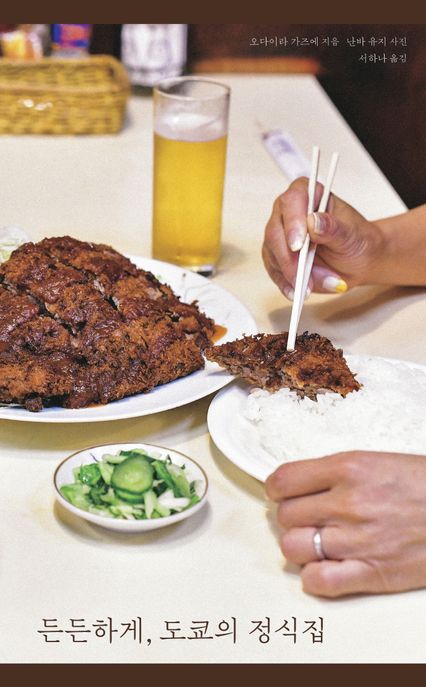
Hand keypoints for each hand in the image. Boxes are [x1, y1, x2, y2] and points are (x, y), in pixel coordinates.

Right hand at [262, 177, 383, 298]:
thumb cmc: (357, 241)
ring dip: (290, 274)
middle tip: (302, 277)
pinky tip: (296, 292)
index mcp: (309, 194)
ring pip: (272, 254)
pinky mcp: (278, 256)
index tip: (298, 246)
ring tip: (311, 287)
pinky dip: (285, 284)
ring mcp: (281, 235)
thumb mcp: (352, 234)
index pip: (293, 201)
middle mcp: (289, 212)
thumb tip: (314, 221)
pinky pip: (274, 270)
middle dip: (288, 258)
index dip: (293, 223)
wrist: (359, 260)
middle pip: (276, 232)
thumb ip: (333, 227)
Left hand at [265, 451, 425, 596]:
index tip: (283, 493)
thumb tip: (295, 485)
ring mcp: (359, 540)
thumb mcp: (374, 461)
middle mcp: (348, 502)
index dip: (277, 489)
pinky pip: (318, 581)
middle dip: (293, 517)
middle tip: (309, 517)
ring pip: (293, 548)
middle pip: (286, 515)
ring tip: (317, 542)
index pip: (282, 480)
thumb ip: (333, 472)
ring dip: (300, 546)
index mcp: (348, 467)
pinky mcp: (373, 573)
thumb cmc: (422, 484)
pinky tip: (327, 567)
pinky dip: (315, 577)